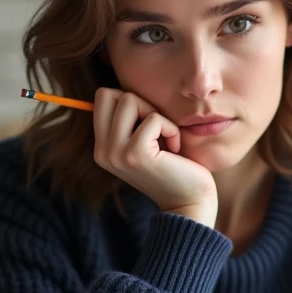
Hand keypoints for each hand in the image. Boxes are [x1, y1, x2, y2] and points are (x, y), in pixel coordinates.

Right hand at [92, 87, 217, 227]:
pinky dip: (171, 129)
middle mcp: (102, 151)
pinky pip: (153, 118)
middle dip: (139, 102)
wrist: (189, 203)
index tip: (148, 123)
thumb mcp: (145, 142)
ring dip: (156, 114)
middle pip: (109, 94)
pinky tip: (175, 150)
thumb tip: (124, 90)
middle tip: (156, 127)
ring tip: (166, 138)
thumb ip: (130, 121)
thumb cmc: (174, 167)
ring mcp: (116, 153)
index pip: (102, 97)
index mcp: (102, 147)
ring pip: (128, 100)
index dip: (129, 100)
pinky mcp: (135, 154)